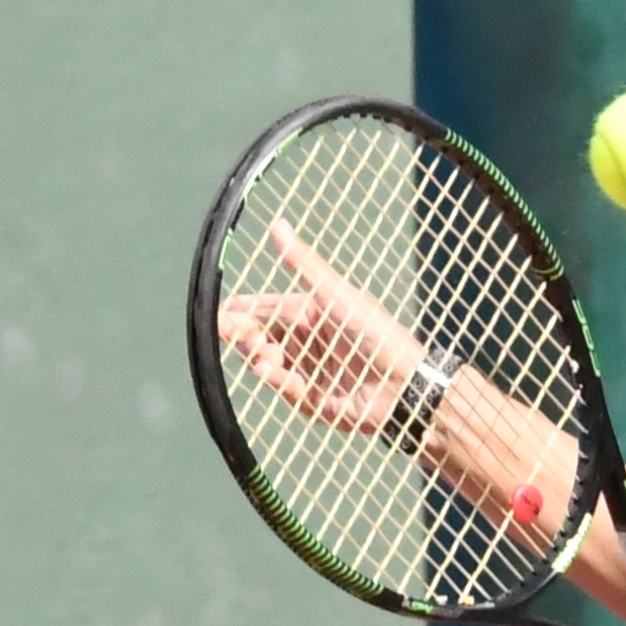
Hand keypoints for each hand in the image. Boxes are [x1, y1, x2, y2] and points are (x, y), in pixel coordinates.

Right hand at [217, 216, 420, 431]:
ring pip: (270, 364)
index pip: (267, 311)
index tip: (219, 314)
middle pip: (262, 337)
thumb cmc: (376, 331)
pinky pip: (289, 389)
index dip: (242, 312)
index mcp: (310, 315)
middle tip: (230, 332)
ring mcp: (311, 373)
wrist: (405, 381)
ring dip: (259, 356)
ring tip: (258, 352)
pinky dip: (276, 379)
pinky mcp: (316, 401)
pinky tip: (267, 369)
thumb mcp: (335, 293)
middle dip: (244, 335)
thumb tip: (277, 224)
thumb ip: (304, 263)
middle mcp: (308, 343)